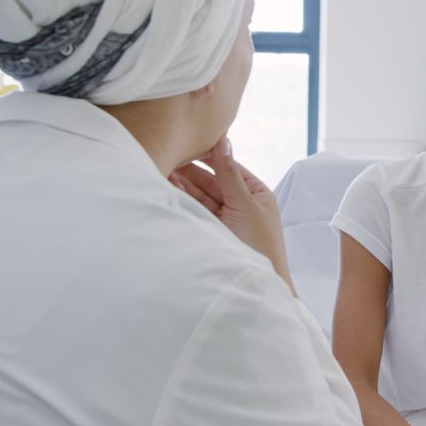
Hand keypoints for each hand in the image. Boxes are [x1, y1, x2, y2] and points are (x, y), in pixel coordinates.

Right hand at [168, 137, 294, 294]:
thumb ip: (229, 174)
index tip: (190, 141)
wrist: (256, 284)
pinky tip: (170, 187)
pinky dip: (184, 199)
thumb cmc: (260, 244)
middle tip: (170, 155)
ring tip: (164, 169)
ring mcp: (226, 217)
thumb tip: (223, 140)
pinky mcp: (213, 231)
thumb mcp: (246, 204)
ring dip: (184, 184)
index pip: (230, 167)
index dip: (211, 155)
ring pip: (202, 195)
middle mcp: (241, 203)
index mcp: (257, 193)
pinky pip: (197, 210)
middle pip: (212, 181)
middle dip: (192, 170)